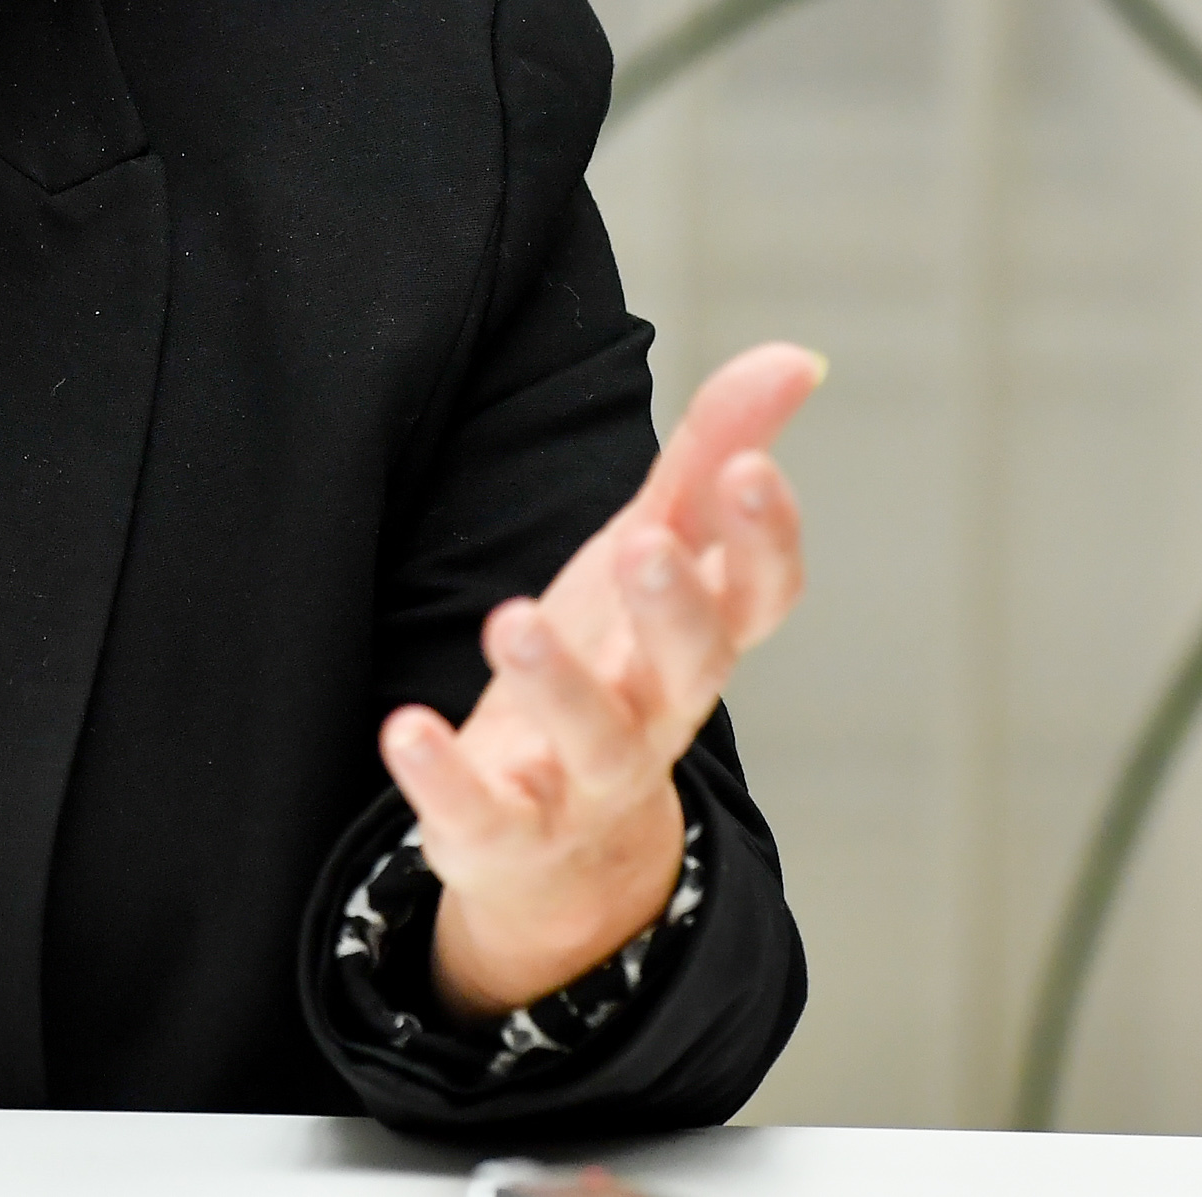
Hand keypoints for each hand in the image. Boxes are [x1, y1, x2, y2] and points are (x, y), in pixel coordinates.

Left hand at [378, 341, 818, 1017]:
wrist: (566, 845)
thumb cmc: (618, 660)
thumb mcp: (657, 550)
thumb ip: (711, 456)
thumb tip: (796, 357)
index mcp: (698, 639)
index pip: (759, 596)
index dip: (764, 538)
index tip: (750, 468)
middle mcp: (658, 709)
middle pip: (689, 667)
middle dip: (673, 607)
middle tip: (643, 543)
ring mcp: (585, 778)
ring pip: (593, 739)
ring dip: (556, 683)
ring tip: (512, 620)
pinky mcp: (507, 827)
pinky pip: (483, 811)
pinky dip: (445, 777)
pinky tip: (405, 729)